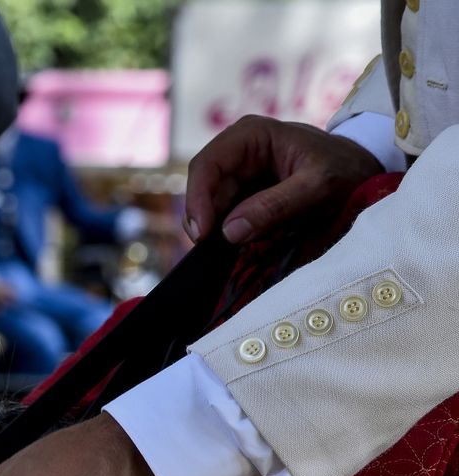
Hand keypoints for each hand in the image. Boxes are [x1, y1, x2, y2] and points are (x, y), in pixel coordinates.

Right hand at [183, 115, 383, 244]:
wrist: (366, 170)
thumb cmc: (348, 169)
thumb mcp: (319, 187)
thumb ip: (276, 206)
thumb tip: (229, 232)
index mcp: (251, 134)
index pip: (207, 165)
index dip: (197, 200)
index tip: (203, 235)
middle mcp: (238, 150)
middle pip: (203, 186)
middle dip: (204, 218)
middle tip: (210, 250)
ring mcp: (240, 172)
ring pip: (211, 204)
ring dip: (215, 228)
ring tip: (224, 251)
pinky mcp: (245, 192)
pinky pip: (225, 213)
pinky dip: (227, 231)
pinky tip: (234, 246)